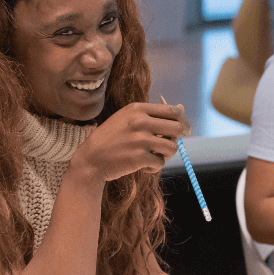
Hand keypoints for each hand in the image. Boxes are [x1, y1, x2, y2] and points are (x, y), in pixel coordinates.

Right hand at [70, 102, 189, 181]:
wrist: (91, 159)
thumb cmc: (110, 139)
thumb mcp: (128, 119)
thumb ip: (154, 114)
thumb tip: (182, 108)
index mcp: (137, 109)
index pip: (172, 111)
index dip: (179, 122)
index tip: (175, 131)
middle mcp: (140, 121)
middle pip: (177, 128)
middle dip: (173, 138)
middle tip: (162, 145)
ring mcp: (141, 140)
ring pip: (172, 147)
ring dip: (164, 154)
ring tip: (152, 156)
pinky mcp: (140, 158)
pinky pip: (160, 162)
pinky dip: (153, 167)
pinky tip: (142, 166)